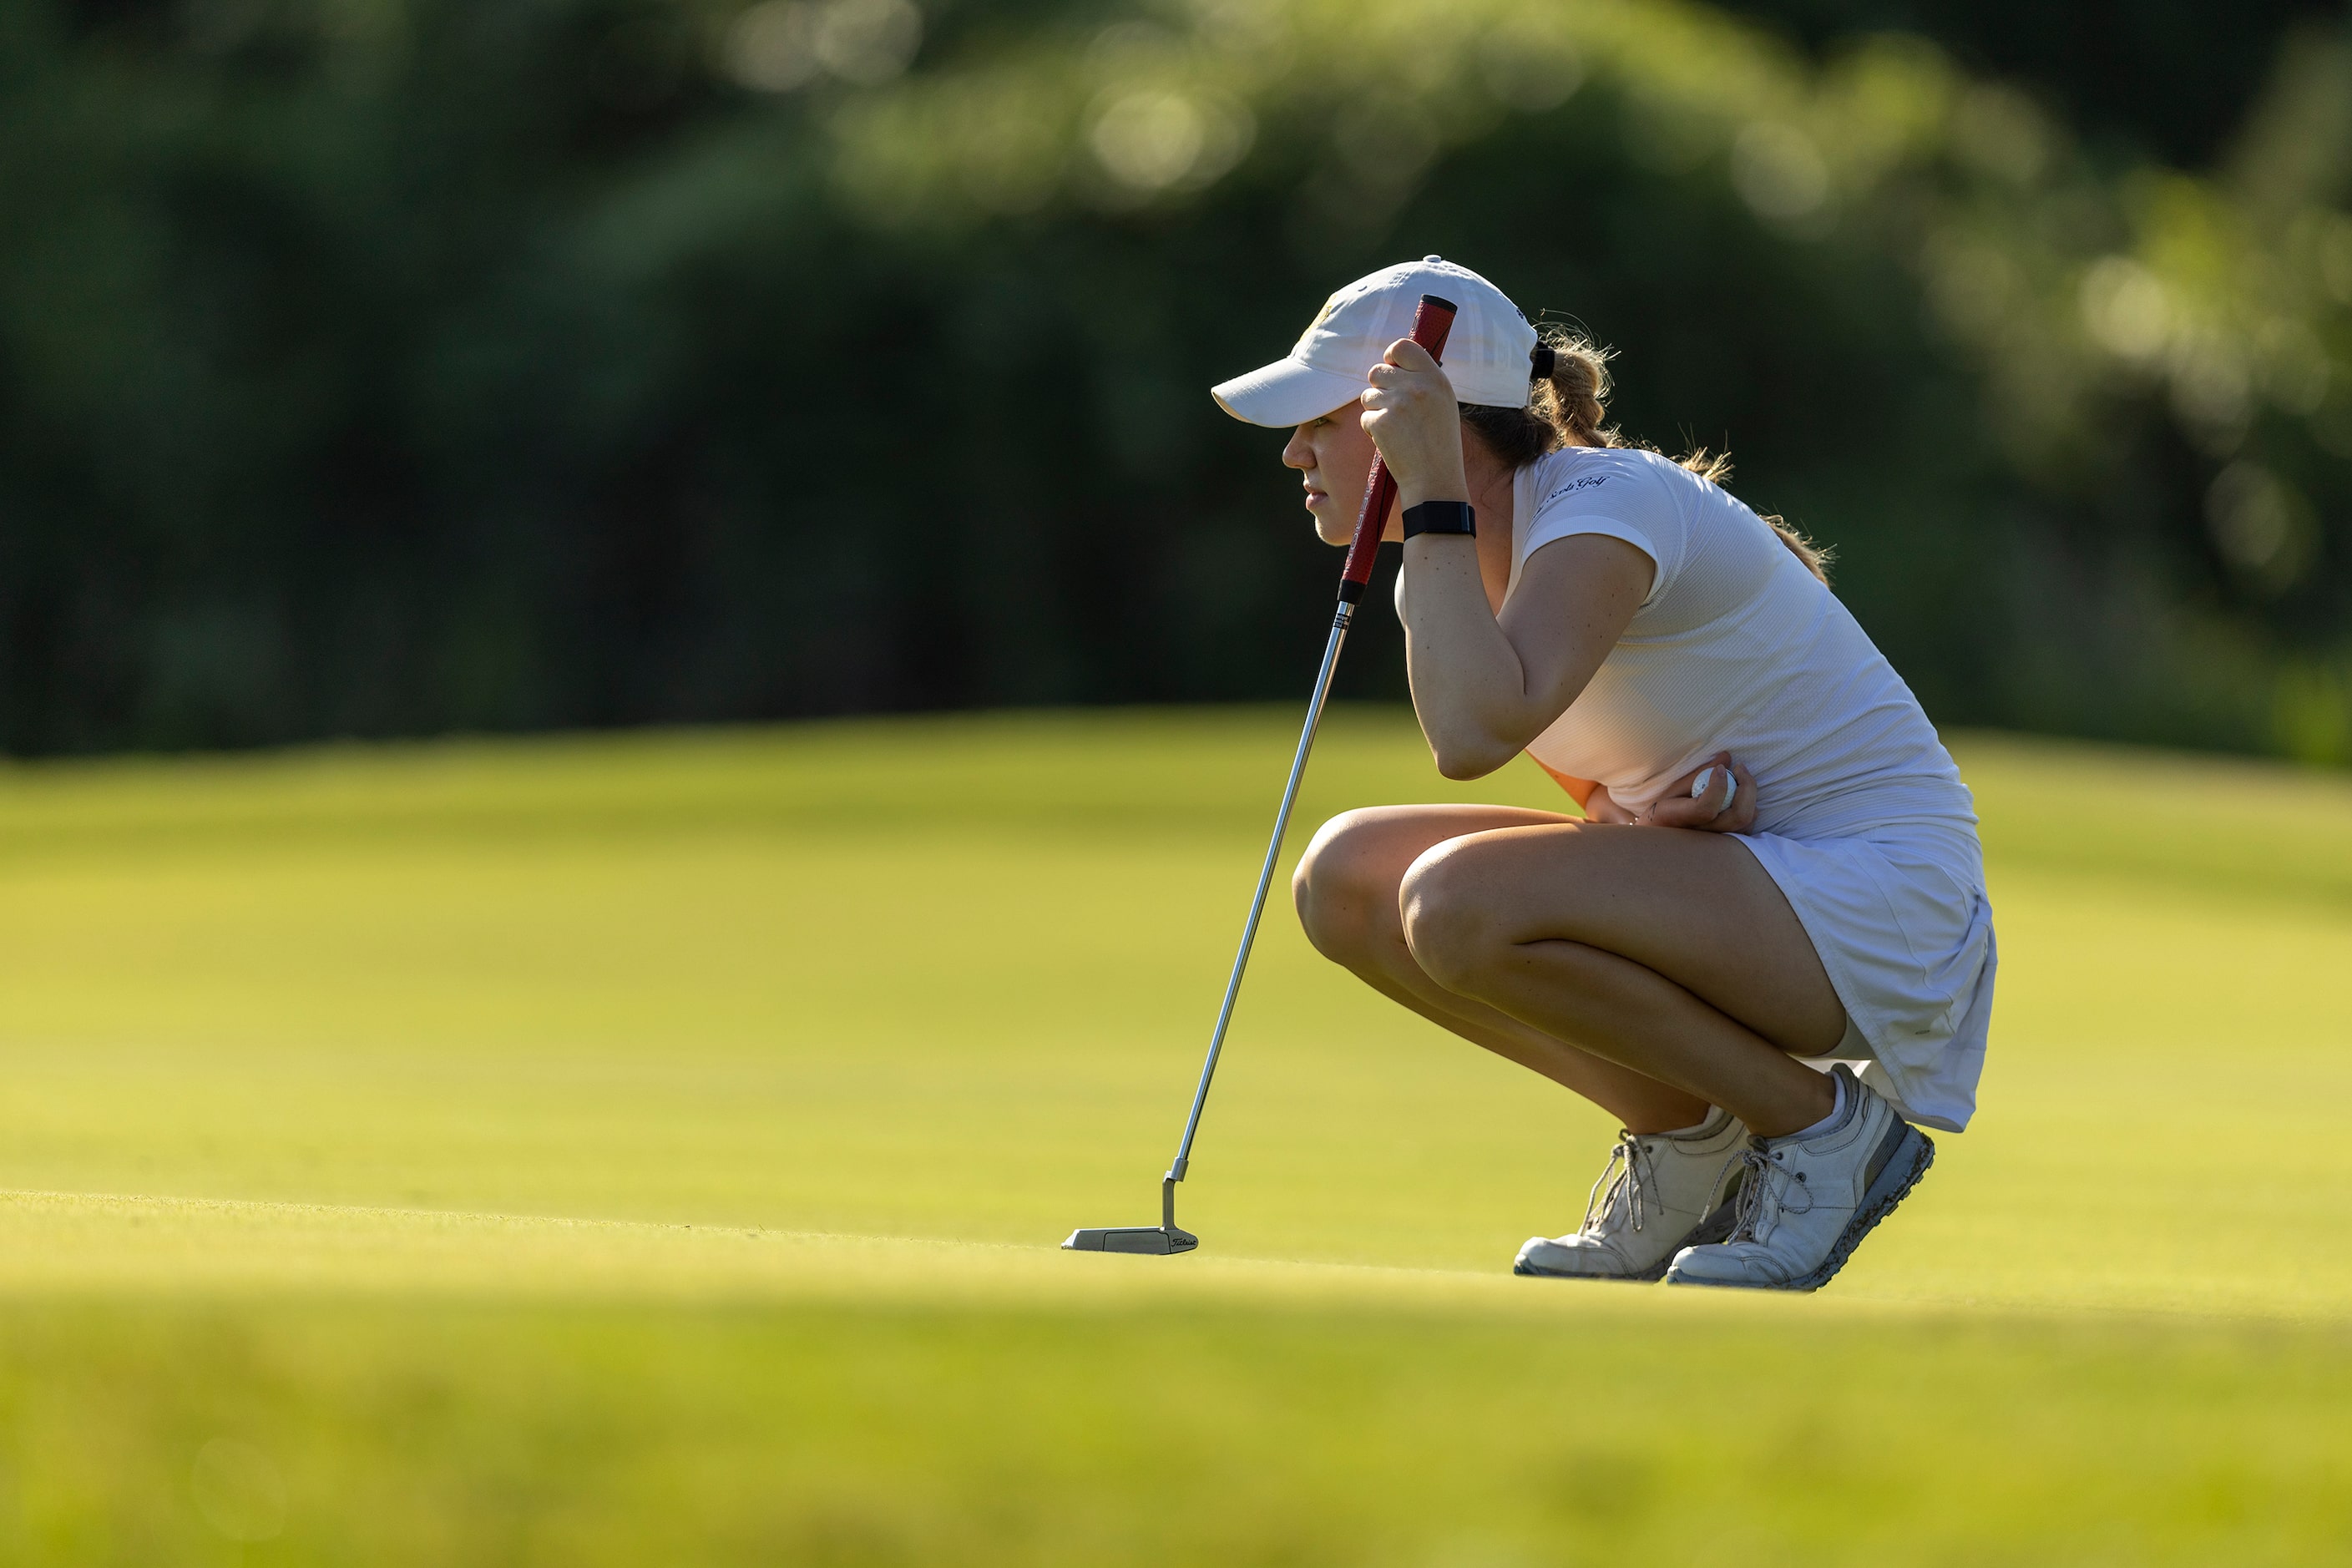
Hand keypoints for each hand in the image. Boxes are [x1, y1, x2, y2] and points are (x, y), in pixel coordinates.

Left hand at [1359, 339, 1467, 507]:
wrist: (1434, 480)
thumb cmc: (1439, 444)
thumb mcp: (1442, 405)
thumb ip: (1422, 381)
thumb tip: (1394, 363)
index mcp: (1435, 379)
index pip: (1401, 347)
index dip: (1391, 357)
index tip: (1391, 369)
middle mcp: (1417, 387)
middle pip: (1377, 371)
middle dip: (1379, 389)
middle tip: (1394, 410)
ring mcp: (1397, 404)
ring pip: (1367, 395)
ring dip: (1376, 411)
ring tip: (1397, 430)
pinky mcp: (1381, 423)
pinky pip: (1365, 417)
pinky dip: (1373, 430)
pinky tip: (1391, 443)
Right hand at [1641, 753, 1756, 831]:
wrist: (1664, 837)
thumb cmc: (1667, 808)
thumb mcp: (1676, 788)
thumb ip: (1700, 773)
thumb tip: (1726, 756)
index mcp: (1681, 820)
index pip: (1706, 809)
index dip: (1718, 786)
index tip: (1720, 768)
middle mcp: (1702, 835)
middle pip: (1738, 816)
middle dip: (1747, 787)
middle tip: (1739, 767)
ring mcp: (1718, 841)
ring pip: (1747, 821)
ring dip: (1749, 795)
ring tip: (1741, 779)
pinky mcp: (1729, 842)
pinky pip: (1748, 825)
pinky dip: (1750, 807)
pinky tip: (1740, 795)